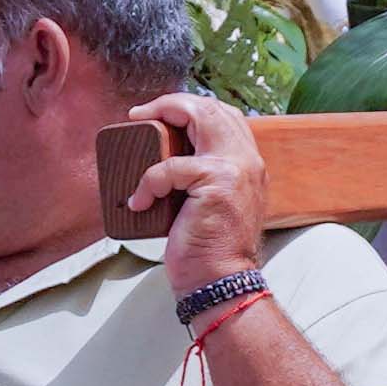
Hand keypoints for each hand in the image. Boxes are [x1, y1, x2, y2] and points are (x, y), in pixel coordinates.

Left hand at [121, 90, 271, 292]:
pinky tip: (138, 201)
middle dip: (173, 102)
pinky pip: (169, 167)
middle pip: (213, 107)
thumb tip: (167, 161)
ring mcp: (235, 169)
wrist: (219, 282)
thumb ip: (206, 179)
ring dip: (162, 117)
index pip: (226, 116)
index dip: (192, 107)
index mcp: (249, 164)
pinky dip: (147, 182)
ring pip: (199, 117)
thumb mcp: (214, 204)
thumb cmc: (209, 250)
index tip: (161, 115)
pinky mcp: (216, 183)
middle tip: (142, 114)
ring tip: (137, 127)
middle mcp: (248, 160)